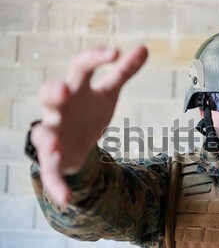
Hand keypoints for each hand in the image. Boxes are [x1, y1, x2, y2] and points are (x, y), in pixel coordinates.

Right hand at [31, 45, 148, 205]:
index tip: (115, 52)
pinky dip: (57, 186)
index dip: (94, 58)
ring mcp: (54, 133)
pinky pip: (51, 172)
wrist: (75, 142)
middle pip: (50, 95)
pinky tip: (67, 199)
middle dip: (53, 92)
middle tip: (61, 90)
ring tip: (54, 144)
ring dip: (47, 138)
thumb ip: (123, 72)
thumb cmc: (89, 111)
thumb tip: (144, 48)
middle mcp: (60, 108)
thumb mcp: (107, 92)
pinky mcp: (54, 159)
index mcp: (76, 89)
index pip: (80, 67)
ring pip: (44, 133)